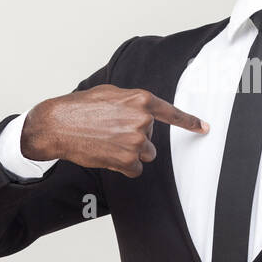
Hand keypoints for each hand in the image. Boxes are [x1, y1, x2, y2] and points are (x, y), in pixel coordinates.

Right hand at [21, 84, 208, 177]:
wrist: (57, 124)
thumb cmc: (79, 107)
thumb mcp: (110, 93)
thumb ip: (131, 101)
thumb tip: (143, 110)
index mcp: (140, 100)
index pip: (171, 113)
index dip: (190, 121)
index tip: (204, 128)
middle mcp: (142, 120)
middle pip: (151, 137)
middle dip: (135, 136)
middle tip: (111, 131)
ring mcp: (136, 141)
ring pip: (145, 153)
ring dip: (131, 152)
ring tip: (108, 142)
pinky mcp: (127, 160)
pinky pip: (135, 169)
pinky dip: (124, 166)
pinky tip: (107, 154)